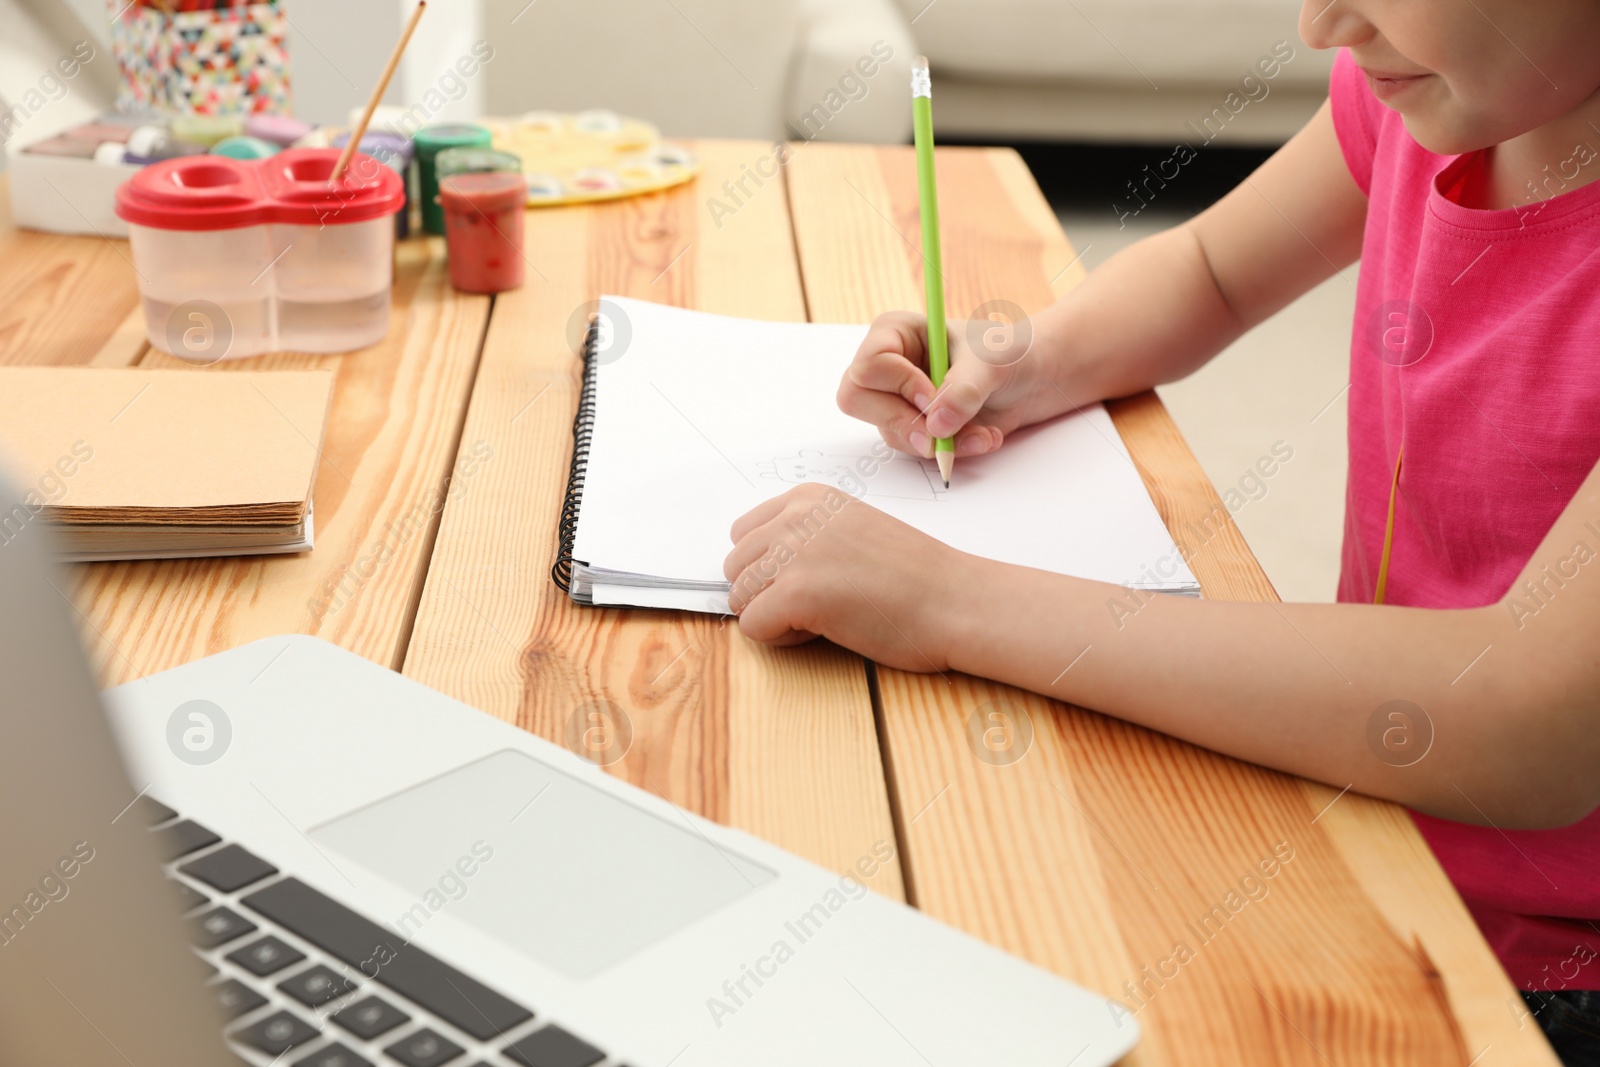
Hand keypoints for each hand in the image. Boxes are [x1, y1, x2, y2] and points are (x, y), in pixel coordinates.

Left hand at [723, 483, 968, 671]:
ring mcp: (793, 553)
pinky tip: (825, 630)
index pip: (744, 534)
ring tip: (825, 615)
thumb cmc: (916, 577)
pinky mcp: (795, 593)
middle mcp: (795, 517)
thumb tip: (760, 568)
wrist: (955, 600)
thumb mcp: (852, 531)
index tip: (813, 578)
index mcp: (808, 498)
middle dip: (767, 593)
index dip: (770, 568)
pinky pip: (752, 627)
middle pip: (736, 567)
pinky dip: (782, 639)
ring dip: (774, 616)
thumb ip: (806, 537)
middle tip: (821, 601)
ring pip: (739, 597)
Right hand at [837, 310, 1054, 459]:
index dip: (898, 386)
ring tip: (981, 433)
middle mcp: (888, 366)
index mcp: (895, 332)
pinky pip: (916, 450)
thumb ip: (963, 390)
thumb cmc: (1008, 352)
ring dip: (939, 443)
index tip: (932, 397)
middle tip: (937, 435)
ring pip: (890, 432)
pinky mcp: (915, 427)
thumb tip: (935, 426)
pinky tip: (981, 438)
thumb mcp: (991, 363)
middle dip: (902, 422)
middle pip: (857, 401)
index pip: (868, 365)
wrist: (1034, 378)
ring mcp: (898, 399)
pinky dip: (951, 452)